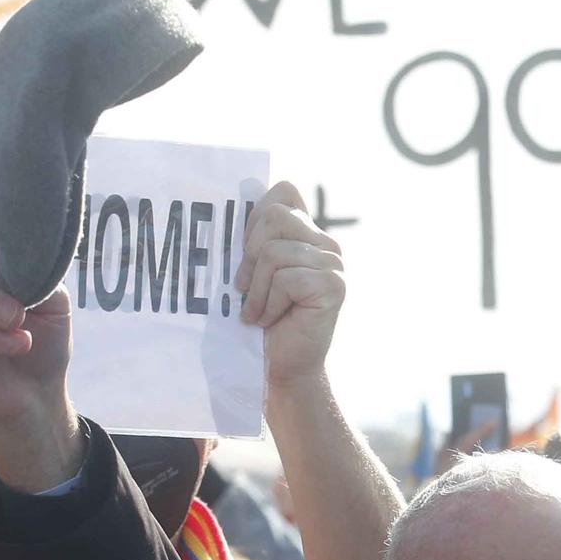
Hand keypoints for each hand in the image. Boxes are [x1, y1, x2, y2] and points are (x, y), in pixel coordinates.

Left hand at [236, 182, 344, 390]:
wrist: (280, 367)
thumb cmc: (260, 320)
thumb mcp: (251, 272)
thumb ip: (253, 239)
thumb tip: (226, 208)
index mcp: (306, 233)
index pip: (283, 192)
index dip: (255, 217)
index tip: (246, 253)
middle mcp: (326, 243)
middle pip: (274, 216)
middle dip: (249, 255)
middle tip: (244, 289)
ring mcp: (334, 263)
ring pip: (275, 251)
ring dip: (256, 289)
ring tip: (257, 312)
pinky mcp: (334, 286)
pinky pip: (286, 278)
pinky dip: (268, 303)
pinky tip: (270, 319)